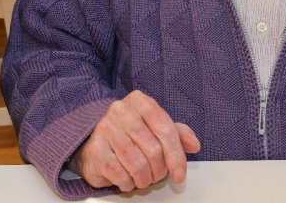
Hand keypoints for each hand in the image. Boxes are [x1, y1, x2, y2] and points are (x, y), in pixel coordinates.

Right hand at [72, 90, 200, 191]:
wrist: (91, 141)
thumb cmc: (127, 134)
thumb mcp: (154, 127)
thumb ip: (176, 133)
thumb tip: (194, 144)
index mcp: (140, 101)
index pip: (166, 129)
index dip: (176, 155)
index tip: (179, 173)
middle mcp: (121, 111)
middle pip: (154, 150)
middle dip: (159, 170)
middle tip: (156, 175)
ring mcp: (106, 129)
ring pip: (138, 165)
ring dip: (144, 179)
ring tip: (143, 178)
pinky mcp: (96, 150)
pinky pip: (121, 175)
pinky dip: (128, 183)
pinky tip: (127, 178)